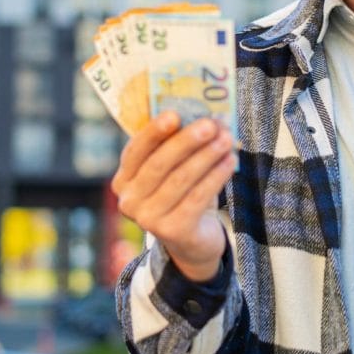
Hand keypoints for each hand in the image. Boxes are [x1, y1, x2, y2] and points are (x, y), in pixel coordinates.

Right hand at [111, 111, 237, 281]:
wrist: (192, 240)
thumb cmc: (182, 193)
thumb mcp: (174, 169)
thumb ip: (178, 145)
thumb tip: (207, 116)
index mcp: (123, 179)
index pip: (136, 150)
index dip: (154, 132)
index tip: (174, 114)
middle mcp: (129, 201)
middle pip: (158, 164)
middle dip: (186, 141)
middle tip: (210, 124)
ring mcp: (148, 219)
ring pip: (180, 180)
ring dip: (206, 156)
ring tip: (227, 139)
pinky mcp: (172, 232)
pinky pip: (197, 198)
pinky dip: (215, 176)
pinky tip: (230, 162)